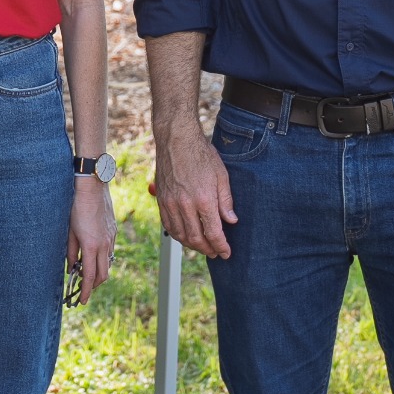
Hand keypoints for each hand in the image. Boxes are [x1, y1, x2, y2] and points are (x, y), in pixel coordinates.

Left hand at [69, 177, 117, 299]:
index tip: (81, 301)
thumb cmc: (76, 207)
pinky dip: (103, 259)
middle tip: (84, 289)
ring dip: (99, 272)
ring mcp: (111, 238)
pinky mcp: (113, 231)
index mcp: (91, 246)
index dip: (85, 291)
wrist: (92, 187)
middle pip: (102, 274)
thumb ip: (70, 251)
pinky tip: (93, 255)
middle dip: (93, 285)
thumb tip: (71, 266)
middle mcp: (104, 245)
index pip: (89, 276)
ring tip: (87, 273)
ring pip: (108, 263)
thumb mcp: (69, 231)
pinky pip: (110, 251)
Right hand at [154, 121, 236, 258]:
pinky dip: (178, 236)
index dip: (221, 246)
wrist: (176, 140)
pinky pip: (168, 225)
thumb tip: (231, 221)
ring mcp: (171, 204)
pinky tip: (186, 236)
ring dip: (192, 245)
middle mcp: (185, 205)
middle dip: (208, 249)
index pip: (213, 233)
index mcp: (203, 199)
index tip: (226, 253)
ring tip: (203, 247)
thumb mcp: (221, 175)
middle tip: (216, 253)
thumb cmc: (201, 154)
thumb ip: (226, 201)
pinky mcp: (161, 200)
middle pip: (196, 238)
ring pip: (181, 235)